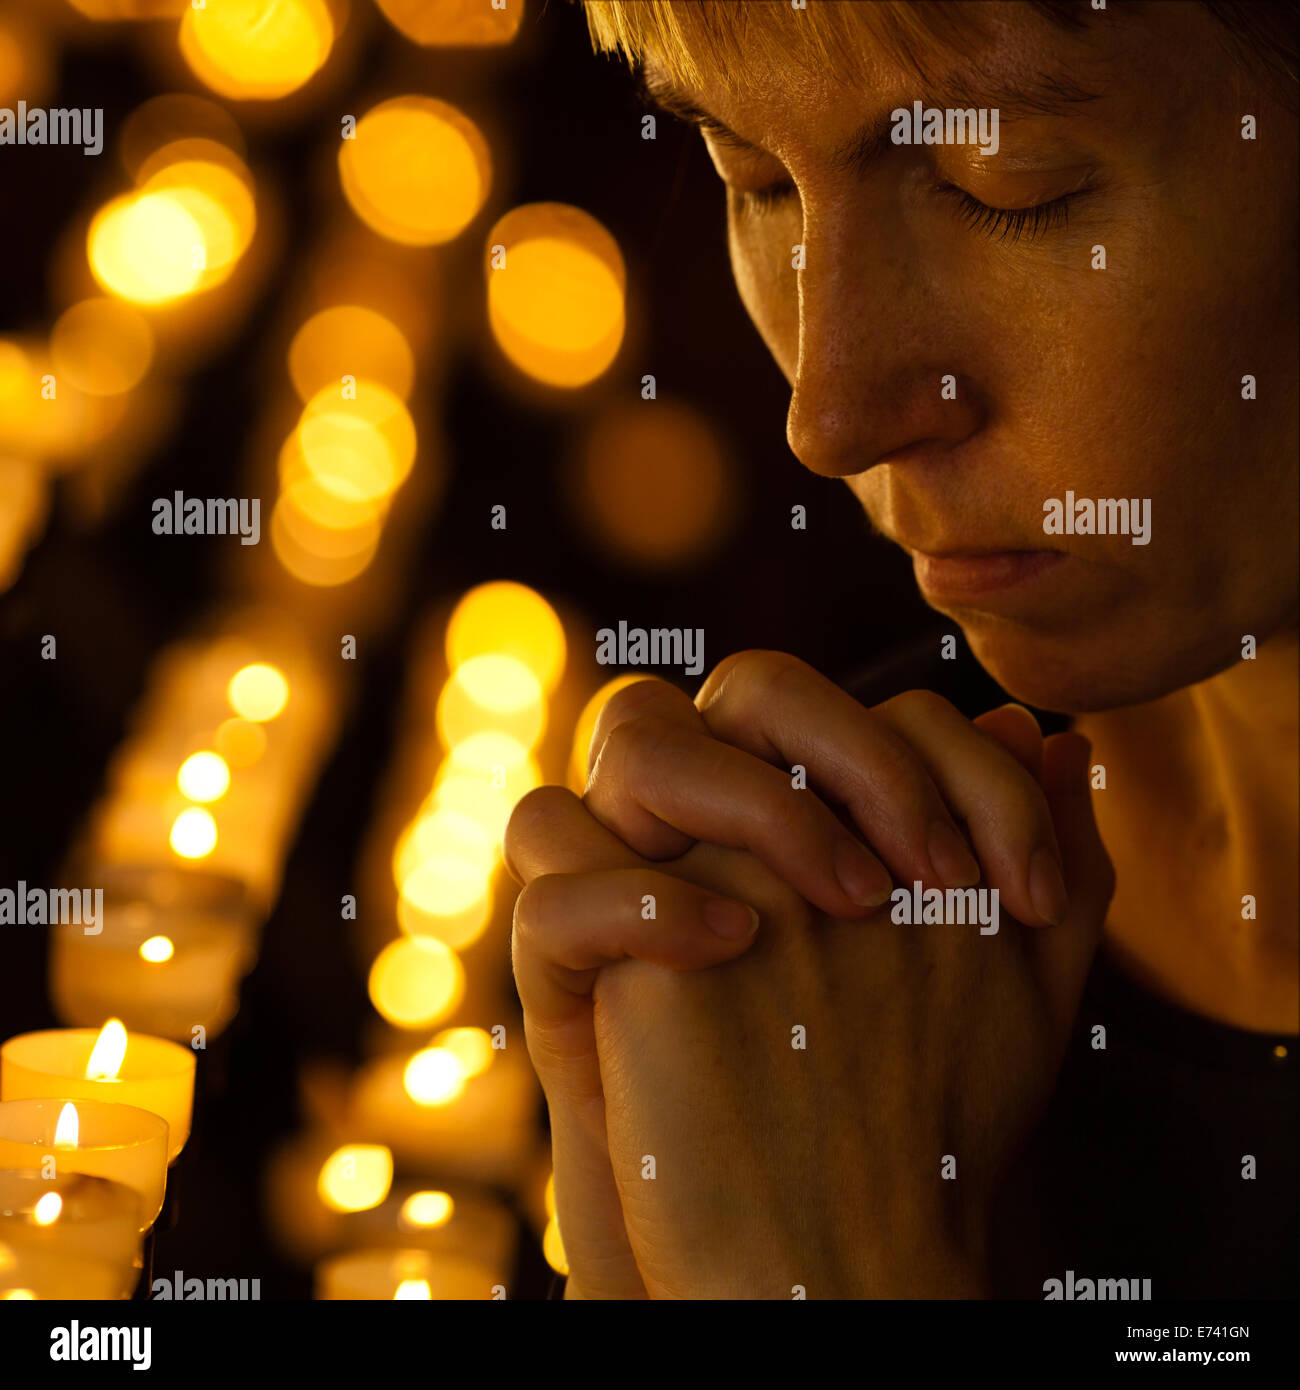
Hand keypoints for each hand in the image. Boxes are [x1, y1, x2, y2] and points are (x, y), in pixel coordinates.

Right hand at [507, 653, 1098, 1295]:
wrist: (789, 1234)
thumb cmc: (892, 1096)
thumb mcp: (995, 984)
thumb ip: (1032, 860)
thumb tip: (1056, 740)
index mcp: (813, 797)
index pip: (880, 709)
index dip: (966, 771)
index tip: (1030, 896)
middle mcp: (718, 807)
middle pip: (757, 685)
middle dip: (858, 754)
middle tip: (932, 878)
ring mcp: (630, 858)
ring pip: (634, 728)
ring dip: (750, 797)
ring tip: (845, 904)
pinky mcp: (563, 941)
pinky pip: (556, 856)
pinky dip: (641, 888)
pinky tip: (732, 945)